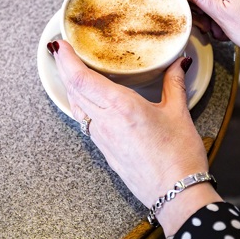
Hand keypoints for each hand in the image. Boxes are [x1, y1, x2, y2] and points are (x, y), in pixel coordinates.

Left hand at [48, 40, 220, 234]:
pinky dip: (80, 103)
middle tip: (62, 50)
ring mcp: (102, 138)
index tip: (61, 44)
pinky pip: (84, 120)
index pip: (80, 78)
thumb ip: (174, 83)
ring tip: (72, 70)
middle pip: (73, 89)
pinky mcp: (104, 150)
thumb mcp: (178, 112)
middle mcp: (105, 122)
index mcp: (120, 107)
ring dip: (70, 86)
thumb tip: (177, 63)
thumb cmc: (178, 157)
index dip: (66, 59)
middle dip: (63, 67)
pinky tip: (88, 98)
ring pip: (76, 106)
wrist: (176, 194)